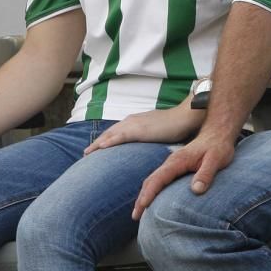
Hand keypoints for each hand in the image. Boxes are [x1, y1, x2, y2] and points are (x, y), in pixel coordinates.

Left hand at [83, 105, 204, 154]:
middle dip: (97, 142)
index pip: (116, 132)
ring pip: (111, 134)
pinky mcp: (139, 129)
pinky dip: (109, 141)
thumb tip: (148, 145)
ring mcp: (135, 124)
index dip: (105, 139)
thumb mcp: (158, 131)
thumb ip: (151, 136)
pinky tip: (100, 147)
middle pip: (110, 132)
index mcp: (136, 122)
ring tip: (87, 153)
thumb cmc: (176, 125)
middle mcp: (132, 121)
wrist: (185, 117)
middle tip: (86, 153)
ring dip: (98, 143)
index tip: (95, 148)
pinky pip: (120, 136)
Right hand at [132, 130, 235, 219]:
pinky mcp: (175, 167)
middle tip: (135, 216)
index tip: (142, 207)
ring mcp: (172, 164)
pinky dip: (152, 190)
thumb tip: (196, 190)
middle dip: (141, 198)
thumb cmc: (218, 146)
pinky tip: (152, 200)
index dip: (149, 193)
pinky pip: (159, 179)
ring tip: (139, 212)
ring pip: (153, 180)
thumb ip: (206, 174)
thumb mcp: (216, 160)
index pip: (158, 178)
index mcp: (178, 161)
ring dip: (144, 195)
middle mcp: (171, 162)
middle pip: (150, 181)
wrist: (218, 133)